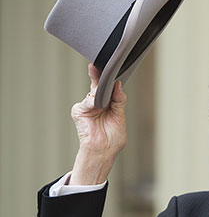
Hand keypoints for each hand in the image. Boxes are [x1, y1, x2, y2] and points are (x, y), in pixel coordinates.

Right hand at [70, 64, 126, 184]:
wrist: (103, 151)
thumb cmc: (113, 137)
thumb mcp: (120, 115)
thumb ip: (118, 99)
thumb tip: (118, 84)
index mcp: (108, 103)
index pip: (109, 87)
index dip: (111, 77)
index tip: (114, 66)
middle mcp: (97, 102)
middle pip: (100, 84)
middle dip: (102, 75)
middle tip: (105, 65)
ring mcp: (87, 106)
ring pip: (94, 91)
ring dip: (101, 91)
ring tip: (108, 95)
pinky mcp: (79, 110)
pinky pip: (87, 101)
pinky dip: (93, 102)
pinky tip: (97, 105)